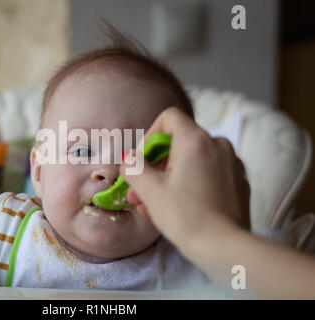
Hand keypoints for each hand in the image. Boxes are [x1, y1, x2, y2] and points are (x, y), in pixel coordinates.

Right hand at [120, 107, 249, 247]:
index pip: (169, 118)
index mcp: (197, 140)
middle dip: (154, 166)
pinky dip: (189, 183)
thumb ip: (133, 168)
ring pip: (192, 161)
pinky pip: (207, 173)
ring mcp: (232, 163)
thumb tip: (128, 160)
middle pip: (178, 143)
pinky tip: (177, 207)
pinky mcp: (238, 182)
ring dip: (168, 178)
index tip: (141, 161)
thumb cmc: (185, 216)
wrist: (225, 247)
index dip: (150, 135)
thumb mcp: (150, 190)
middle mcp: (218, 145)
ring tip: (151, 205)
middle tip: (138, 191)